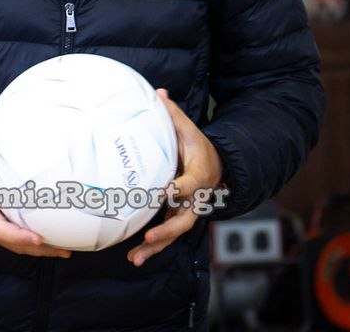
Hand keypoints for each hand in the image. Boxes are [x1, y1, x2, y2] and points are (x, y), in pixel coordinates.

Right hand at [0, 123, 71, 257]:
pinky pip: (11, 242)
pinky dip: (30, 245)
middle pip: (14, 245)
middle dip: (40, 249)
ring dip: (38, 251)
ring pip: (14, 247)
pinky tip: (49, 242)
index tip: (38, 238)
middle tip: (66, 250)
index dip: (18, 235)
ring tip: (65, 250)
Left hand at [127, 89, 223, 266]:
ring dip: (156, 247)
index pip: (191, 184)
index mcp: (199, 174)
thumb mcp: (189, 129)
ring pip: (174, 233)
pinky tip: (133, 258)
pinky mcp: (177, 218)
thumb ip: (173, 115)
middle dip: (167, 229)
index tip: (166, 191)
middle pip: (184, 218)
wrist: (216, 166)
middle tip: (149, 236)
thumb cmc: (198, 147)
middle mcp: (196, 198)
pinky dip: (152, 248)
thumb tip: (159, 92)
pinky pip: (167, 236)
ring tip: (136, 258)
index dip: (180, 189)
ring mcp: (187, 211)